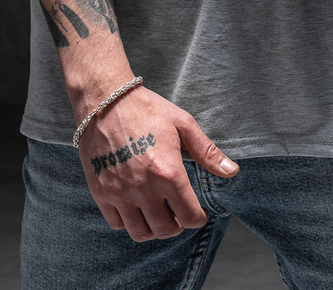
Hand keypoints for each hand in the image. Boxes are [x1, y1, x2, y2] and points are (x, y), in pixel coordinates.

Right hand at [79, 86, 238, 241]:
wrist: (105, 100)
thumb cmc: (147, 109)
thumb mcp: (182, 124)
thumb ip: (207, 152)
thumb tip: (232, 171)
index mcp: (167, 172)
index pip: (189, 216)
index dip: (198, 218)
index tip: (199, 213)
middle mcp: (143, 188)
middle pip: (165, 229)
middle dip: (177, 225)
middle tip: (179, 214)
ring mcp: (119, 192)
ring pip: (140, 232)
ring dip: (153, 228)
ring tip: (158, 214)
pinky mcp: (100, 191)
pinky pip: (116, 223)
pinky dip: (128, 222)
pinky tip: (135, 207)